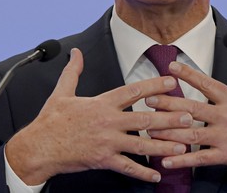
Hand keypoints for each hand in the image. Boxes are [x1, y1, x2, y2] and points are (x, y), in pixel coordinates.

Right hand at [5, 48, 193, 184]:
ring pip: (141, 144)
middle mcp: (108, 121)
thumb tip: (76, 52)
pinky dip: (143, 171)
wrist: (38, 147)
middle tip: (188, 117)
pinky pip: (127, 167)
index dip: (154, 86)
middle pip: (144, 118)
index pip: (133, 91)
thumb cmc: (50, 121)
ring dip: (164, 144)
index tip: (171, 82)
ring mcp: (106, 142)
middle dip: (169, 117)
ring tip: (182, 145)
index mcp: (101, 103)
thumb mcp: (62, 92)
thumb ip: (73, 71)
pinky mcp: (102, 159)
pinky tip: (157, 173)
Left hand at [145, 52, 226, 180]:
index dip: (188, 74)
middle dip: (169, 102)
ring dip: (169, 130)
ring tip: (149, 128)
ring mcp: (226, 136)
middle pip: (192, 107)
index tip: (171, 66)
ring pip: (191, 132)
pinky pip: (200, 157)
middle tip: (149, 99)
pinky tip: (166, 159)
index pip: (208, 83)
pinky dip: (182, 159)